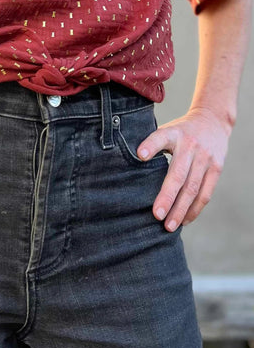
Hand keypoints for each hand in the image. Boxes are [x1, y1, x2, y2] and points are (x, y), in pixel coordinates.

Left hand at [136, 106, 230, 231]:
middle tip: (157, 215)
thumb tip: (131, 164)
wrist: (213, 120)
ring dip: (181, 209)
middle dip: (167, 197)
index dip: (150, 146)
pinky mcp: (216, 168)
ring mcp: (205, 158)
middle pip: (178, 174)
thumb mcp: (167, 129)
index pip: (160, 138)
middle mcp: (190, 145)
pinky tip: (185, 220)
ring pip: (193, 188)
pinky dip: (195, 209)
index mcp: (174, 133)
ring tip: (169, 226)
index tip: (140, 155)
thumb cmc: (181, 131)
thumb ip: (152, 144)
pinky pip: (206, 193)